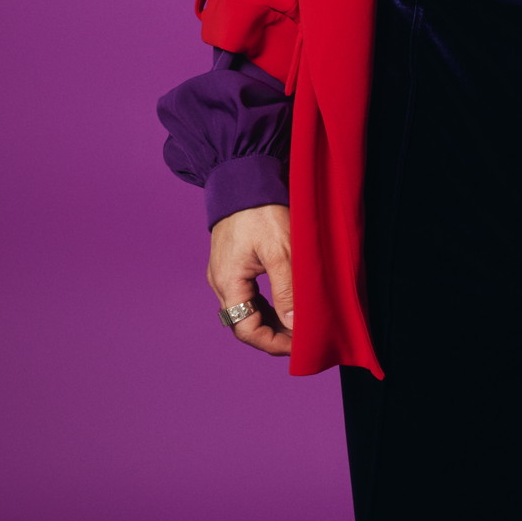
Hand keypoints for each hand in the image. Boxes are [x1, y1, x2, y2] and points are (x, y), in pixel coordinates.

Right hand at [207, 203, 293, 356]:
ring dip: (270, 320)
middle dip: (272, 335)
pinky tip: (284, 305)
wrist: (244, 175)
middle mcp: (220, 282)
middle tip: (301, 338)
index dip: (273, 343)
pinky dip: (266, 305)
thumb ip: (286, 291)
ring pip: (246, 310)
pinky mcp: (231, 262)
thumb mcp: (281, 251)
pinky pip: (247, 294)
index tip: (299, 344)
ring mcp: (224, 272)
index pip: (246, 329)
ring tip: (297, 325)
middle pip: (244, 323)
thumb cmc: (261, 210)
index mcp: (228, 282)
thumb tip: (293, 326)